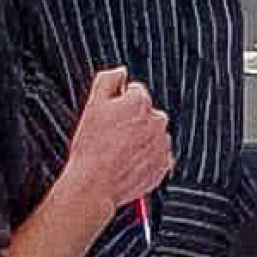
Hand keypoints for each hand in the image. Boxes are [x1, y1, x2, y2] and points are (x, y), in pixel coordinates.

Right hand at [63, 65, 170, 210]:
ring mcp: (163, 144)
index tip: (109, 118)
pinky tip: (128, 164)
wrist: (95, 184)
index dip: (119, 104)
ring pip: (152, 135)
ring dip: (140, 140)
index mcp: (141, 102)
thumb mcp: (92, 104)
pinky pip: (157, 156)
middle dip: (133, 121)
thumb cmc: (91, 146)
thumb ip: (108, 79)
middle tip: (112, 137)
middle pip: (147, 113)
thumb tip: (121, 72)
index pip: (135, 93)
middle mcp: (157, 120)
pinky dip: (146, 158)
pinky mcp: (165, 165)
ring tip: (119, 153)